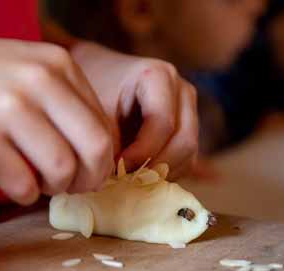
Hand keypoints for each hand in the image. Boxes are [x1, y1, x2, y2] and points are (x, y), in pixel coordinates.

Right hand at [0, 29, 115, 203]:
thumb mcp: (23, 69)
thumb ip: (62, 101)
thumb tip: (99, 152)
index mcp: (58, 63)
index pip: (104, 126)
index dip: (102, 160)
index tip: (86, 172)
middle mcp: (39, 81)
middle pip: (96, 150)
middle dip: (89, 180)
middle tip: (71, 188)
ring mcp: (9, 107)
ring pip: (63, 171)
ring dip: (53, 188)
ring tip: (37, 183)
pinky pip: (23, 185)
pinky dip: (23, 194)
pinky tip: (11, 184)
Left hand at [71, 42, 198, 178]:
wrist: (96, 79)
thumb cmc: (93, 91)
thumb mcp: (95, 111)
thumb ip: (109, 141)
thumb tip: (119, 176)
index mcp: (159, 75)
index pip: (162, 123)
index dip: (141, 152)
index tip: (116, 168)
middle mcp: (182, 91)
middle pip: (184, 141)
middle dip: (154, 167)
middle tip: (125, 182)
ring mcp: (189, 111)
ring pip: (188, 155)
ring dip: (160, 174)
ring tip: (129, 181)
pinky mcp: (187, 131)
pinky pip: (185, 162)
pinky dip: (164, 174)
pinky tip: (137, 177)